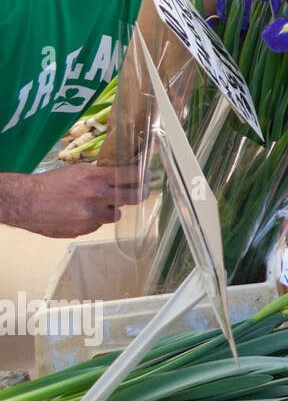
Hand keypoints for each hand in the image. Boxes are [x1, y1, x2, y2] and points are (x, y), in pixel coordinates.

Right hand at [0, 164, 144, 237]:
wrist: (26, 203)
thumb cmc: (51, 184)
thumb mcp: (77, 171)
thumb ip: (100, 175)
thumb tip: (122, 176)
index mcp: (95, 177)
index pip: (131, 175)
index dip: (142, 176)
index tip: (148, 176)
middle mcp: (96, 196)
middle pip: (133, 197)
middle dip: (138, 194)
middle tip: (141, 193)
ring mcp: (91, 215)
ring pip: (116, 214)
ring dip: (111, 210)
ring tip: (96, 204)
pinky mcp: (84, 229)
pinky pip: (98, 225)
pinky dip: (94, 220)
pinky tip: (80, 214)